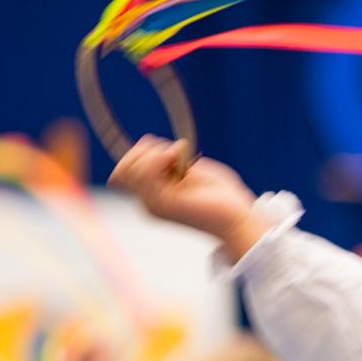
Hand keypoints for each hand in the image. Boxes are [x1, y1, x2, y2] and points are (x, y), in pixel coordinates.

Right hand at [107, 136, 268, 257]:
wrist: (238, 217)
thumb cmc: (220, 194)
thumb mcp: (188, 169)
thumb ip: (165, 160)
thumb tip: (146, 143)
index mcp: (152, 195)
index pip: (123, 171)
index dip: (138, 153)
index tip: (166, 149)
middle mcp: (148, 202)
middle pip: (123, 169)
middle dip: (144, 151)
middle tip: (173, 152)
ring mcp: (153, 204)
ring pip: (131, 170)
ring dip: (154, 154)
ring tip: (178, 156)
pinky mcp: (163, 204)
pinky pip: (145, 174)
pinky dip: (160, 158)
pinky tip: (178, 156)